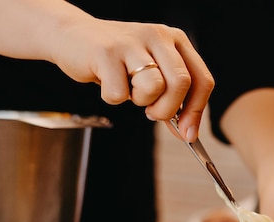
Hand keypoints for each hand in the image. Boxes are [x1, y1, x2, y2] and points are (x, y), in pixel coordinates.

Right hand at [50, 17, 213, 140]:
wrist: (72, 37)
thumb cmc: (117, 61)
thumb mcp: (151, 73)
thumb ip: (172, 98)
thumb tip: (188, 132)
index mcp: (175, 40)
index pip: (202, 79)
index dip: (197, 111)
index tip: (188, 134)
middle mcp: (158, 36)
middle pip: (181, 83)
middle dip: (168, 110)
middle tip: (152, 114)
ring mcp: (132, 42)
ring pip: (154, 87)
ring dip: (141, 101)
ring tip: (128, 91)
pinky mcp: (105, 52)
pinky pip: (119, 93)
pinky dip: (113, 98)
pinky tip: (106, 83)